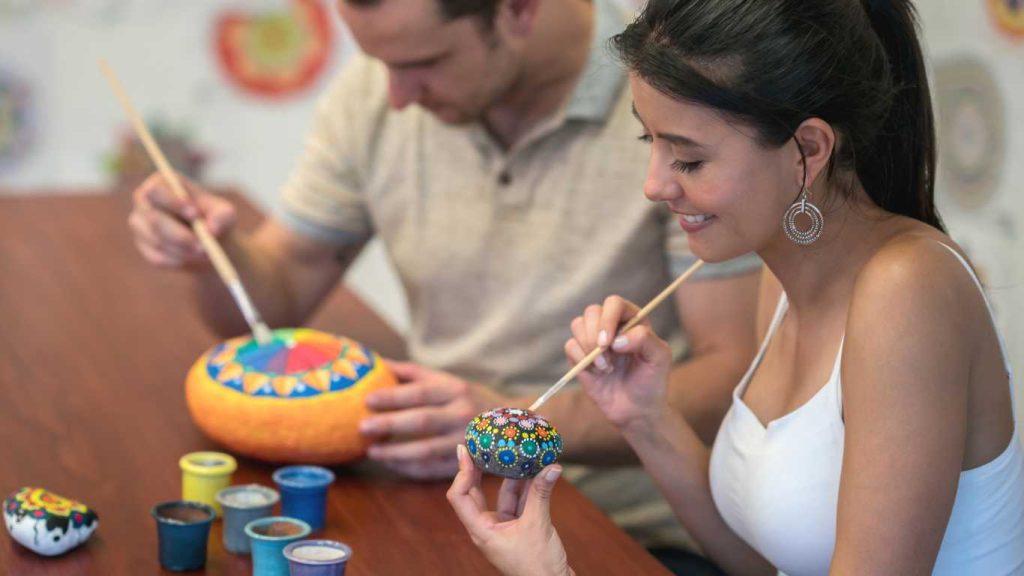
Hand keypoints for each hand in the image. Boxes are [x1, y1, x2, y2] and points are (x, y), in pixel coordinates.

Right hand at [127, 172, 236, 268]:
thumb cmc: (216, 220)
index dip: (173, 203)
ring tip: (204, 251)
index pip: (156, 190)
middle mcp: (144, 201)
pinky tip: (191, 256)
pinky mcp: (143, 245)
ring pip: (157, 240)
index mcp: (162, 183)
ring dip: (183, 249)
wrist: (209, 243)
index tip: (195, 214)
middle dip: (179, 234)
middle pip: (153, 218)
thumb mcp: (226, 215)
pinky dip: (178, 260)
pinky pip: (157, 257)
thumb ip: (222, 218)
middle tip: (202, 245)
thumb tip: (211, 230)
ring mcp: (139, 224)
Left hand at [360, 361, 509, 479]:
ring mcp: (466, 442)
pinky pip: (433, 470)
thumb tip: (376, 364)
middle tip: (362, 427)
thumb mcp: (447, 380)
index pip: (421, 392)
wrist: (514, 426)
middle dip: (390, 425)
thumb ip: (413, 373)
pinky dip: (410, 469)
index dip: (393, 396)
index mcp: (456, 390)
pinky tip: (392, 465)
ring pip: (426, 451)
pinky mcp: (467, 465)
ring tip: (372, 452)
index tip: (367, 400)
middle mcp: (463, 415)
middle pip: (422, 421)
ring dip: (395, 453)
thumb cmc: (469, 399)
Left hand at [448, 444, 572, 575]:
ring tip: (516, 451)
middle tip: (483, 443)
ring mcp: (503, 528)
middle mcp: (487, 527)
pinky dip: (527, 487)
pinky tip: (536, 470)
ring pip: (503, 494)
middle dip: (481, 467)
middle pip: (476, 491)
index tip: (466, 449)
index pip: (459, 496)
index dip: (461, 471)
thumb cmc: (538, 566)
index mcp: (481, 530)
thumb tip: (551, 466)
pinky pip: (519, 502)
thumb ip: (541, 494)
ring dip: (511, 475)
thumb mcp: (538, 525)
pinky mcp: (519, 528)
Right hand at [565, 296, 673, 429]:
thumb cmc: (652, 381)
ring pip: (578, 325)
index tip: (608, 341)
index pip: (614, 303)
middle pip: (592, 311)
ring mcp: (594, 340)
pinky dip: (580, 359)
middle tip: (605, 354)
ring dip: (588, 347)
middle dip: (594, 333)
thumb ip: (645, 340)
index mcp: (632, 320)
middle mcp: (612, 326)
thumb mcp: (660, 358)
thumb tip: (616, 340)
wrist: (637, 410)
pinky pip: (570, 346)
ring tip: (605, 367)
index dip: (608, 318)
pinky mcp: (580, 356)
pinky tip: (598, 372)